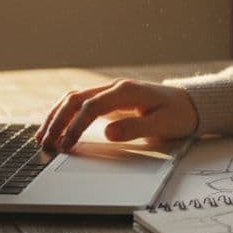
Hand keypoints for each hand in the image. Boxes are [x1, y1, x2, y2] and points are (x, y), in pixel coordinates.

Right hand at [35, 79, 197, 151]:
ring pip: (74, 99)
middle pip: (76, 99)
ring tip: (42, 137)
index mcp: (126, 91)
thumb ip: (134, 128)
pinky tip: (55, 127)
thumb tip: (108, 133)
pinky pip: (81, 104)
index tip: (66, 145)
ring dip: (57, 116)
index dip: (76, 125)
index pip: (92, 106)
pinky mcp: (109, 100)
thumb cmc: (178, 115)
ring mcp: (110, 92)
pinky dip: (65, 114)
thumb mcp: (161, 125)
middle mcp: (115, 87)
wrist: (190, 104)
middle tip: (45, 143)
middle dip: (57, 121)